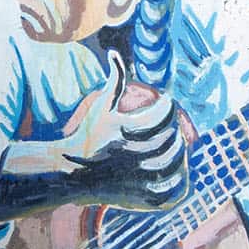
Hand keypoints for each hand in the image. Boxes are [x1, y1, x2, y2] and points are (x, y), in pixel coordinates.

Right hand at [58, 57, 188, 208]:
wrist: (69, 173)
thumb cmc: (88, 134)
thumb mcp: (101, 106)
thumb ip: (114, 79)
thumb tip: (114, 52)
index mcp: (125, 128)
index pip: (163, 112)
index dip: (167, 104)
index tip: (164, 104)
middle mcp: (132, 153)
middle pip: (171, 136)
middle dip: (172, 128)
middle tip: (167, 126)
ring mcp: (137, 178)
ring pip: (174, 161)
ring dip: (177, 152)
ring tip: (172, 146)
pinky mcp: (140, 197)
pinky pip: (172, 190)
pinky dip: (179, 181)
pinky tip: (174, 171)